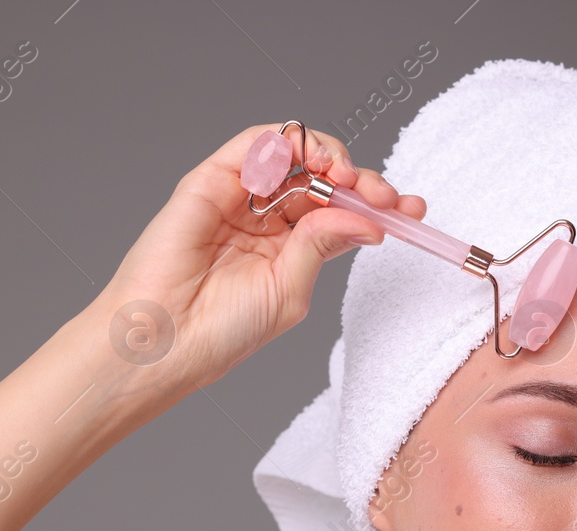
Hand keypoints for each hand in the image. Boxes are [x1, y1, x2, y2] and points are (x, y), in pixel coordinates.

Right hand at [91, 122, 426, 392]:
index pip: (342, 211)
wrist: (166, 338)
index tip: (410, 209)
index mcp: (290, 247)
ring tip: (343, 176)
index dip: (377, 203)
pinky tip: (306, 167)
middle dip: (360, 178)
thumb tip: (369, 219)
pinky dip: (286, 144)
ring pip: (294, 152)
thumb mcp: (290, 291)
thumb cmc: (219, 331)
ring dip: (328, 154)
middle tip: (379, 193)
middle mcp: (267, 217)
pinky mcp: (211, 180)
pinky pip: (255, 145)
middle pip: (324, 176)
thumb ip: (323, 246)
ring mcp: (240, 196)